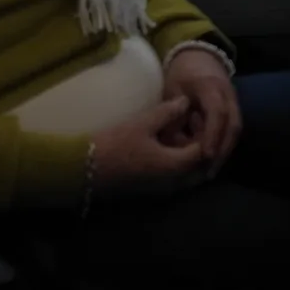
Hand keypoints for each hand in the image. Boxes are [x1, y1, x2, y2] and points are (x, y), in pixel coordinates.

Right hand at [90, 96, 207, 189]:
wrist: (85, 169)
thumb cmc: (115, 144)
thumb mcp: (143, 123)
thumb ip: (168, 112)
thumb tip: (186, 101)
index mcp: (174, 166)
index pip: (203, 151)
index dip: (204, 133)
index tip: (196, 116)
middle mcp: (172, 182)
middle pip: (198, 166)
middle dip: (200, 146)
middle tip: (192, 124)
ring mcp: (162, 188)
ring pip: (187, 173)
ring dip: (189, 156)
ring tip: (181, 132)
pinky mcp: (151, 188)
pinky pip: (174, 177)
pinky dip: (177, 163)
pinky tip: (167, 144)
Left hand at [163, 48, 242, 170]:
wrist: (199, 55)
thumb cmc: (182, 73)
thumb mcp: (172, 90)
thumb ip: (173, 115)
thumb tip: (173, 143)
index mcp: (211, 86)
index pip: (217, 113)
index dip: (212, 135)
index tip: (205, 155)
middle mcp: (228, 94)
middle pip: (232, 125)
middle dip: (222, 150)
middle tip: (209, 171)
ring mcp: (234, 100)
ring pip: (236, 129)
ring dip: (225, 150)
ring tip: (212, 169)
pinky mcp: (234, 107)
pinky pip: (233, 128)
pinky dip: (225, 144)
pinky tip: (215, 158)